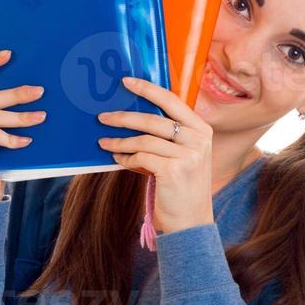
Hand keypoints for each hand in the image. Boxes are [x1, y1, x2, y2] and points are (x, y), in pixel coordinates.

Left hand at [97, 75, 214, 233]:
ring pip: (144, 139)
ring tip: (104, 142)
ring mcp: (188, 155)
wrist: (192, 222)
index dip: (148, 89)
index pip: (172, 101)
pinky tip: (117, 160)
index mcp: (202, 130)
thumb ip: (170, 136)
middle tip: (103, 117)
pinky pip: (141, 157)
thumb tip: (135, 115)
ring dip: (120, 141)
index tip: (126, 82)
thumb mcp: (185, 156)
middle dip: (124, 117)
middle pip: (153, 119)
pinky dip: (126, 158)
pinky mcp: (174, 171)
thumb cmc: (183, 187)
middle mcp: (198, 140)